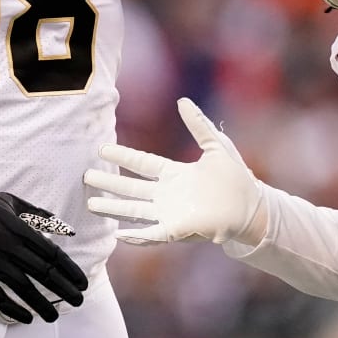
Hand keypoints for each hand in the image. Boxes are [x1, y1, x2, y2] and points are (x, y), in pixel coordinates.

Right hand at [0, 190, 87, 323]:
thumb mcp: (15, 202)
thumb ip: (41, 215)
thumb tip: (67, 229)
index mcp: (20, 230)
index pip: (52, 254)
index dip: (69, 270)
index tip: (81, 282)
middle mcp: (9, 248)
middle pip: (43, 273)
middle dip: (63, 289)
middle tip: (77, 301)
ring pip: (23, 288)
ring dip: (41, 303)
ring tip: (55, 315)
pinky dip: (13, 309)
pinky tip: (27, 317)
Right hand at [84, 98, 265, 245]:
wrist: (251, 207)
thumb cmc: (236, 178)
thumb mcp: (215, 146)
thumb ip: (198, 124)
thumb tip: (182, 101)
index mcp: (174, 174)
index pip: (142, 163)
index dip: (122, 157)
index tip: (102, 149)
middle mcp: (167, 194)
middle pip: (131, 188)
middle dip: (108, 183)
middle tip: (86, 176)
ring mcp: (170, 213)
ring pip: (134, 210)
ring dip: (113, 208)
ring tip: (91, 204)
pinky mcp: (177, 230)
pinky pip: (151, 234)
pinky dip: (135, 236)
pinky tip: (117, 235)